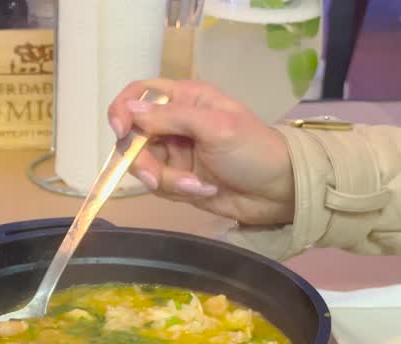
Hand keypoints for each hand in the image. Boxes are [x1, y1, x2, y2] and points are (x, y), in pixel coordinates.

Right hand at [107, 79, 295, 226]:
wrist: (278, 191)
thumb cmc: (253, 150)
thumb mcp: (215, 127)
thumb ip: (171, 117)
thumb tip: (129, 110)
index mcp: (185, 99)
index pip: (139, 94)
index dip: (123, 110)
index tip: (121, 131)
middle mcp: (175, 123)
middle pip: (133, 137)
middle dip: (143, 160)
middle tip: (157, 178)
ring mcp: (175, 153)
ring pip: (143, 166)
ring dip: (165, 180)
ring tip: (196, 186)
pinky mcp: (178, 179)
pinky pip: (159, 186)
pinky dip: (177, 191)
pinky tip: (204, 191)